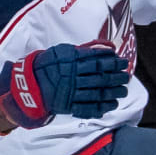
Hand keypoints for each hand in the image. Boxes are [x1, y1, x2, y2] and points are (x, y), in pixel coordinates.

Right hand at [0, 43, 129, 131]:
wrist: (28, 83)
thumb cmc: (47, 64)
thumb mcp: (62, 52)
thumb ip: (81, 50)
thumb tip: (103, 47)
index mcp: (70, 61)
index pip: (96, 60)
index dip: (112, 61)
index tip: (122, 61)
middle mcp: (72, 76)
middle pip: (100, 77)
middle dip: (116, 76)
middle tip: (127, 75)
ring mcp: (71, 92)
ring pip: (97, 92)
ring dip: (113, 92)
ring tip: (124, 90)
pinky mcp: (69, 105)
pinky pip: (89, 107)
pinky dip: (103, 107)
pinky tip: (113, 104)